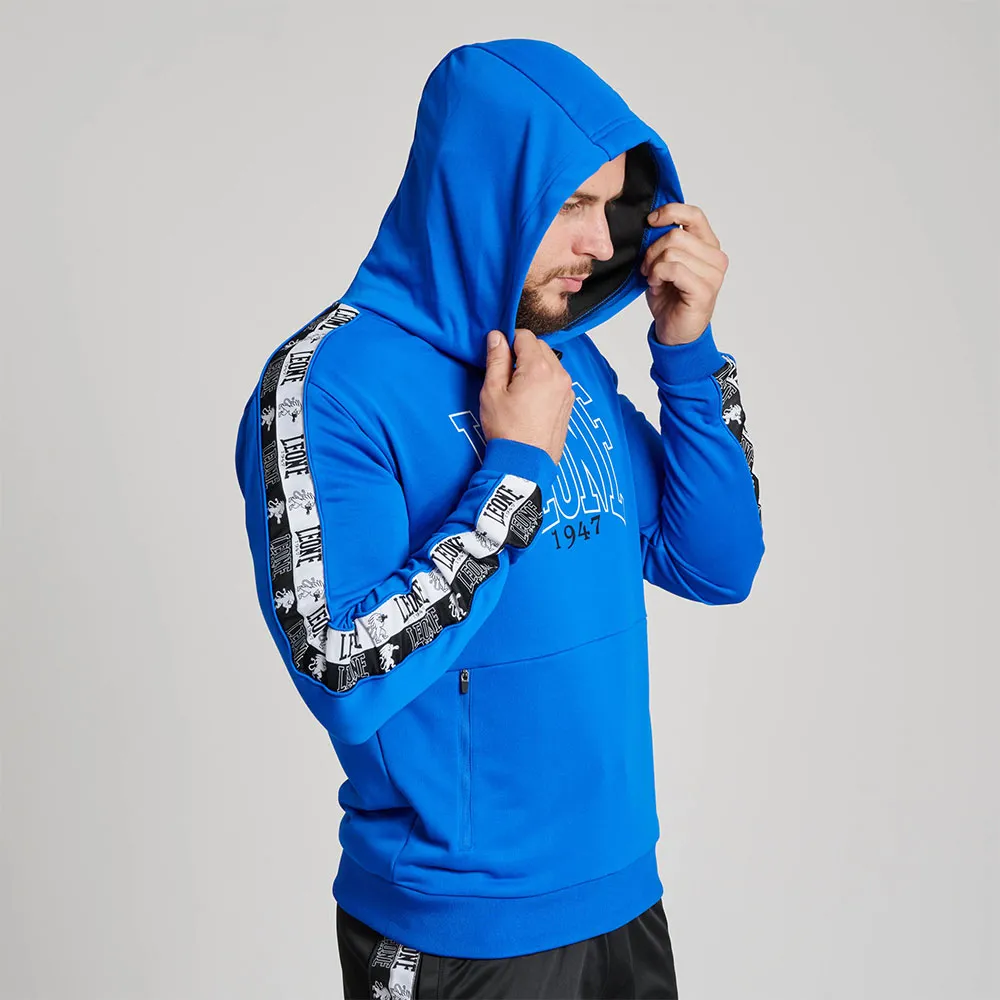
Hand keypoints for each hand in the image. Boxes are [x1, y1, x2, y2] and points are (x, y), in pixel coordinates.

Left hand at [639, 203, 728, 345]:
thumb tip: (652, 223)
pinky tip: (656, 286)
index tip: (651, 222)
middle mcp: (716, 257)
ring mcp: (713, 274)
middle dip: (652, 251)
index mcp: (708, 246)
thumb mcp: (665, 264)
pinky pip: (673, 269)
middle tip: (647, 268)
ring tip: (654, 280)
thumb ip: (665, 243)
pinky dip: (657, 276)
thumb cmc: (671, 299)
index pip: (694, 214)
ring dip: (653, 266)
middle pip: (676, 235)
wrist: (674, 333)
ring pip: (672, 252)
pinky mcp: (704, 289)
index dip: (669, 212)